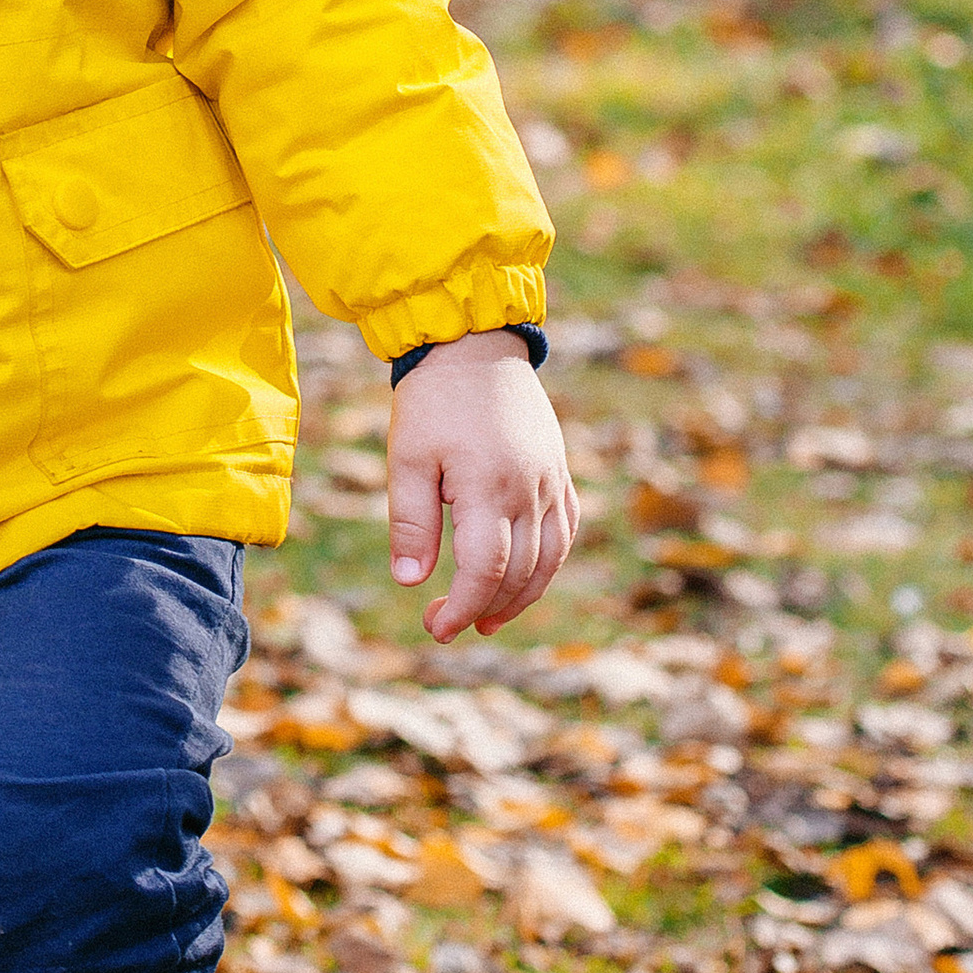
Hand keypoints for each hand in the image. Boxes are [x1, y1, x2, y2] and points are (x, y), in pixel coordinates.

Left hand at [385, 329, 579, 641]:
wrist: (474, 344)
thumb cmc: (433, 401)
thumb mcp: (408, 457)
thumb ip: (411, 522)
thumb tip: (410, 581)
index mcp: (488, 486)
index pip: (485, 569)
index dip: (463, 607)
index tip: (437, 628)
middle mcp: (529, 488)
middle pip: (519, 571)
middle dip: (485, 607)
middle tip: (446, 624)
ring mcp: (550, 480)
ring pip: (550, 558)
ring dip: (521, 596)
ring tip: (488, 619)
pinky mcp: (558, 470)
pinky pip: (565, 530)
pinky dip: (548, 563)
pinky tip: (525, 579)